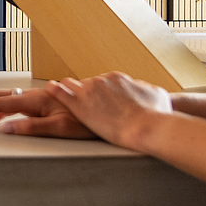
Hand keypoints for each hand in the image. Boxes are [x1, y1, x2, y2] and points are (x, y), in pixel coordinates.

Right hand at [0, 86, 96, 138]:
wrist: (111, 110)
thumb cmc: (90, 121)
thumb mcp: (61, 127)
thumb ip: (30, 127)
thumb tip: (1, 128)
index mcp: (35, 100)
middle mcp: (34, 95)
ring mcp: (38, 96)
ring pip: (3, 98)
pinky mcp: (44, 101)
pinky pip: (14, 102)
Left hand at [47, 73, 173, 149]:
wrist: (147, 126)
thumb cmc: (157, 115)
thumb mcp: (157, 96)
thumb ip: (146, 90)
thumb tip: (145, 90)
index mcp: (118, 78)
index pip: (103, 82)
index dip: (100, 93)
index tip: (100, 100)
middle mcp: (101, 80)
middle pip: (87, 85)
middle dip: (86, 95)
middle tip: (88, 106)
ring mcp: (88, 91)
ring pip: (72, 86)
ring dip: (70, 93)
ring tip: (65, 99)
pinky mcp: (79, 104)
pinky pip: (60, 92)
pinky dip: (54, 91)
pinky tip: (48, 90)